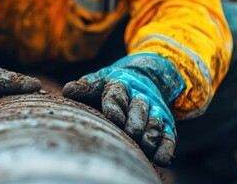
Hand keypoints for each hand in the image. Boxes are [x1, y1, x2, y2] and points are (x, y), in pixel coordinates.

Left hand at [62, 53, 184, 166]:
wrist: (146, 77)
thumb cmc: (112, 86)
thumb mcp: (98, 81)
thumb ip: (85, 87)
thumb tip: (67, 90)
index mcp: (121, 83)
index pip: (117, 93)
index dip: (115, 106)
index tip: (113, 118)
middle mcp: (141, 96)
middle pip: (139, 107)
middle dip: (135, 121)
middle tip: (130, 133)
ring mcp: (155, 110)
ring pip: (155, 121)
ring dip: (151, 133)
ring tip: (144, 145)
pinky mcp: (167, 124)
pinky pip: (168, 136)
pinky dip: (165, 148)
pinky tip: (160, 159)